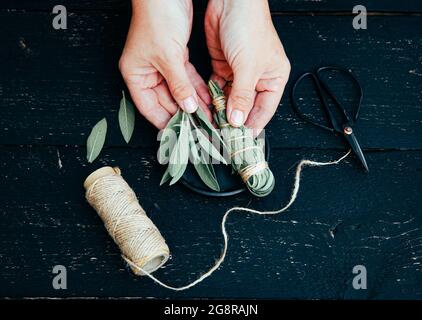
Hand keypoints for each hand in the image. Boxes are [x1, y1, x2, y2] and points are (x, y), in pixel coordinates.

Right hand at [119, 0, 210, 128]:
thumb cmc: (158, 18)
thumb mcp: (169, 57)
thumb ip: (179, 85)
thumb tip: (188, 107)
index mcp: (135, 75)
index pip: (149, 108)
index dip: (164, 122)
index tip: (180, 135)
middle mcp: (147, 73)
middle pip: (165, 102)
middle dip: (183, 115)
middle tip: (199, 130)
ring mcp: (161, 66)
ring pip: (179, 92)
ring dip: (193, 104)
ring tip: (208, 119)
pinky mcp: (176, 58)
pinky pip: (187, 79)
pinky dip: (197, 89)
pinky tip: (208, 101)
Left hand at [205, 0, 289, 129]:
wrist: (231, 2)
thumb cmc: (249, 27)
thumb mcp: (248, 67)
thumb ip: (242, 96)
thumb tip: (237, 120)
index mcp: (273, 78)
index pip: (264, 110)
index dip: (253, 126)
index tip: (241, 141)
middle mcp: (257, 78)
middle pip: (246, 107)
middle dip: (235, 121)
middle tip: (223, 137)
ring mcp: (239, 74)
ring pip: (230, 100)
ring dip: (222, 112)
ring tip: (213, 127)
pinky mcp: (223, 67)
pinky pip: (217, 89)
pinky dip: (212, 99)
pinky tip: (207, 110)